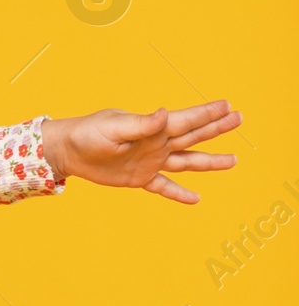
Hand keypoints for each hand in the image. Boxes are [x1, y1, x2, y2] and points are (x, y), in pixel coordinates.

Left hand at [41, 101, 240, 203]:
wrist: (67, 151)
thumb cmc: (88, 133)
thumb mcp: (113, 127)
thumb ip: (141, 124)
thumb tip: (164, 114)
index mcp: (152, 128)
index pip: (186, 120)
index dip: (207, 114)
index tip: (228, 106)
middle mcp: (156, 144)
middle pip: (193, 137)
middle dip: (215, 128)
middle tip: (239, 118)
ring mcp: (150, 161)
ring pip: (186, 162)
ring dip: (209, 162)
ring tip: (232, 160)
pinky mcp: (139, 178)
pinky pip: (164, 186)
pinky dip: (179, 193)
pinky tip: (196, 199)